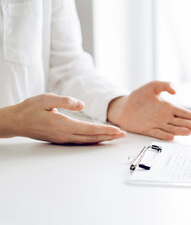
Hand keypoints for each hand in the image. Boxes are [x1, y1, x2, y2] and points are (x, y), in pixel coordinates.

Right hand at [0, 94, 125, 143]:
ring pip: (87, 141)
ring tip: (115, 137)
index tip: (117, 130)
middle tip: (123, 135)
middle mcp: (64, 135)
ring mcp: (63, 139)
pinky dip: (93, 140)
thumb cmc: (30, 108)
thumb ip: (65, 100)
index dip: (105, 130)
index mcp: (63, 125)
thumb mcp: (46, 98)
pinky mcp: (61, 139)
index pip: (89, 129)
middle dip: (109, 136)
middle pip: (91, 137)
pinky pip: (81, 141)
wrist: (16, 121)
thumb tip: (82, 105)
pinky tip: (99, 138)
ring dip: (102, 139)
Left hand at [107, 81, 190, 140]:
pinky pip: (158, 133)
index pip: (183, 112)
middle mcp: (164, 117)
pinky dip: (164, 135)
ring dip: (180, 131)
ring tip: (189, 132)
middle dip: (189, 125)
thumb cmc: (138, 96)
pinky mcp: (148, 130)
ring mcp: (157, 124)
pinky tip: (171, 136)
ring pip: (172, 128)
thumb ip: (165, 85)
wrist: (123, 106)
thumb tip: (176, 91)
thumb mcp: (153, 86)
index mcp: (167, 107)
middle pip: (180, 122)